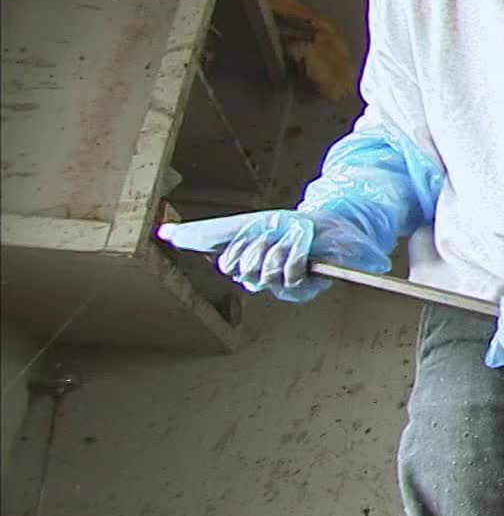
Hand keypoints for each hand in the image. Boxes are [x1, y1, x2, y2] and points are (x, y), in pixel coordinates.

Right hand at [159, 209, 390, 302]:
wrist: (328, 225)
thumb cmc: (285, 227)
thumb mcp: (240, 226)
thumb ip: (201, 233)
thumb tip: (163, 233)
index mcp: (244, 270)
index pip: (228, 264)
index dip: (241, 244)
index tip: (255, 233)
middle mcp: (261, 283)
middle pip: (246, 268)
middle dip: (261, 243)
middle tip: (276, 235)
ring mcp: (283, 288)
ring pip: (267, 271)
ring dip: (280, 246)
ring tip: (294, 239)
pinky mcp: (305, 290)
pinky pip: (291, 275)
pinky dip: (297, 255)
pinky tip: (305, 250)